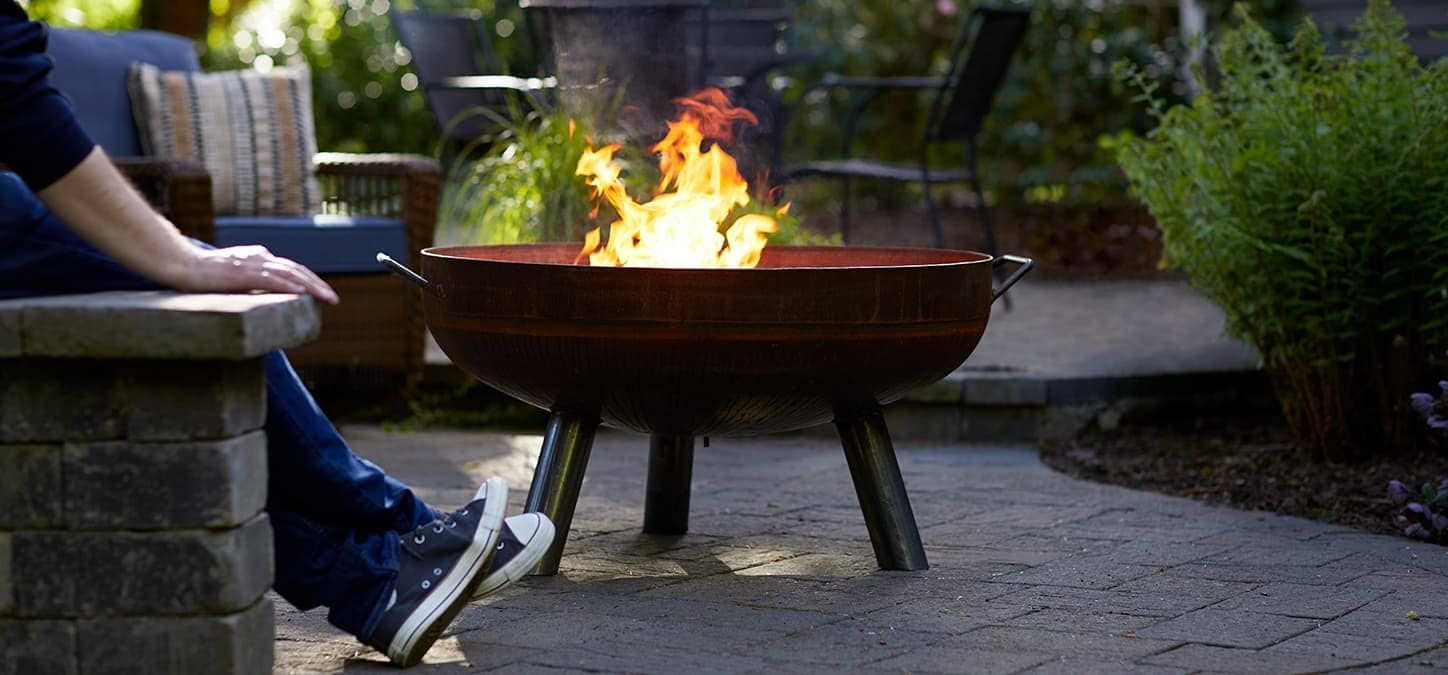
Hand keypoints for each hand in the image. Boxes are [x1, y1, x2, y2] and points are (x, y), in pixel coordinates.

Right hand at [170, 245, 339, 303]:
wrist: (181, 264)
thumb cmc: (206, 274)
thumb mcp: (236, 274)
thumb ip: (253, 280)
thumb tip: (270, 293)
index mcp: (259, 257)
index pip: (292, 269)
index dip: (310, 280)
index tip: (325, 294)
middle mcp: (259, 257)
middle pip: (295, 270)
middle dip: (317, 285)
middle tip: (334, 299)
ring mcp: (250, 264)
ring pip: (287, 274)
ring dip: (310, 286)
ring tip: (326, 297)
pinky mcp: (239, 273)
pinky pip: (268, 279)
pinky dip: (286, 285)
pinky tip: (299, 292)